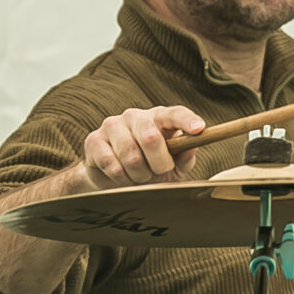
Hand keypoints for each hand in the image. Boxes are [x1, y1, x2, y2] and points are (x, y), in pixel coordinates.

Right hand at [79, 106, 205, 188]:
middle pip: (151, 137)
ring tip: (140, 176)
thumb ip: (185, 157)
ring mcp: (112, 126)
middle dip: (160, 163)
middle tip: (160, 172)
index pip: (174, 113)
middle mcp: (134, 116)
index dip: (187, 120)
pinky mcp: (94, 140)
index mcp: (158, 118)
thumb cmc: (149, 168)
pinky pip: (112, 165)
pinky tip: (123, 177)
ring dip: (139, 175)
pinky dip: (122, 179)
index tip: (199, 129)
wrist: (112, 179)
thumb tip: (193, 147)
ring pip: (131, 156)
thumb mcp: (173, 166)